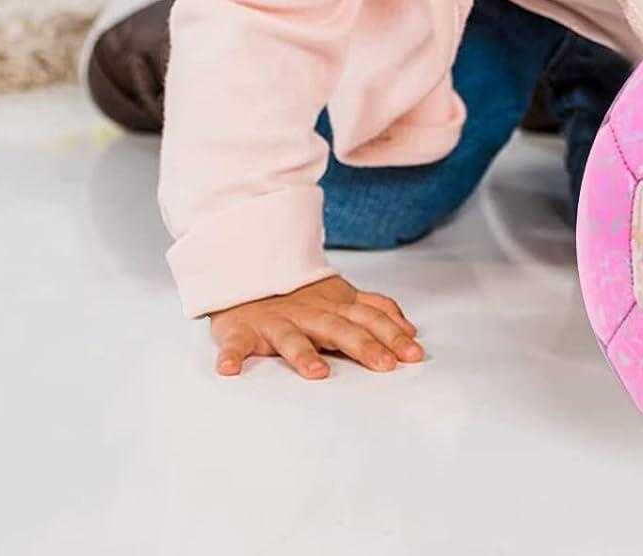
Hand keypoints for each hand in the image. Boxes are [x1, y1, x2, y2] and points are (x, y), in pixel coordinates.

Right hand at [209, 274, 423, 378]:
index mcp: (334, 308)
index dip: (392, 335)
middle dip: (363, 346)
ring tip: (317, 371)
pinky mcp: (241, 330)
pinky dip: (230, 357)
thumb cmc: (299, 295)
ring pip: (291, 338)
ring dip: (303, 354)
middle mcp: (309, 314)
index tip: (413, 354)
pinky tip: (229, 371)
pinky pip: (234, 345)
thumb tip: (409, 328)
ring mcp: (275, 322)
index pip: (369, 320)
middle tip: (384, 365)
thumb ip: (374, 310)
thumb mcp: (341, 297)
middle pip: (339, 329)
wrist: (248, 271)